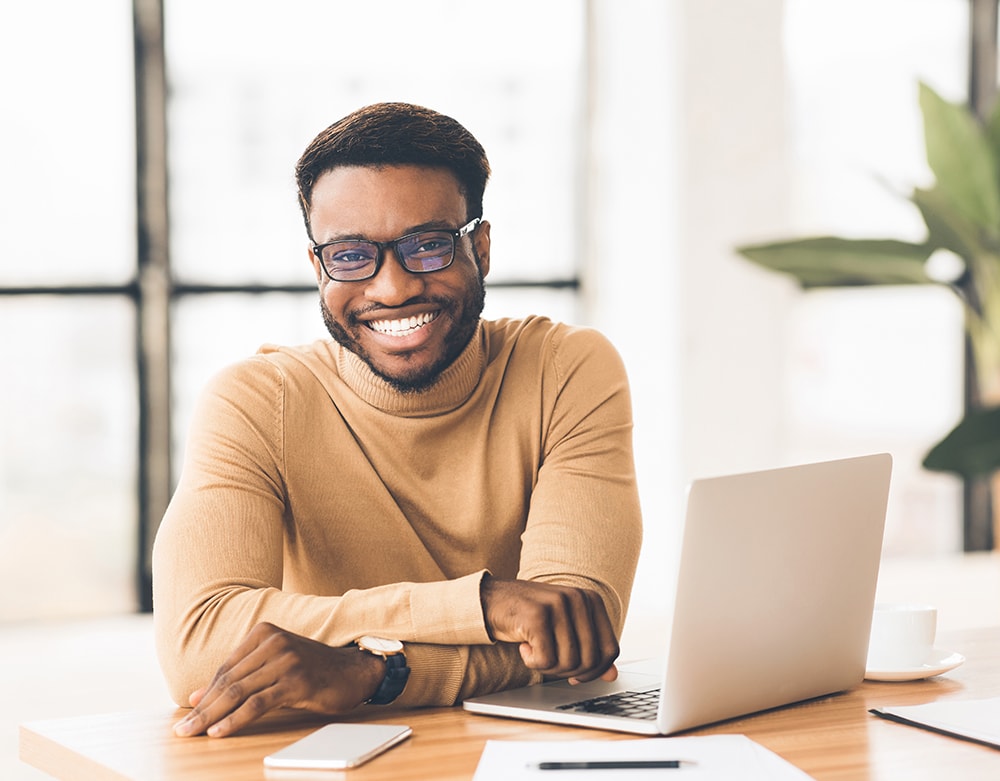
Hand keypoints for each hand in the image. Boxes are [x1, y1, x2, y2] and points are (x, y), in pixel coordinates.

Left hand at [172, 622, 382, 737]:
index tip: (187, 716)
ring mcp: (286, 661)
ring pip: (239, 693)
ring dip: (211, 717)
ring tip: (193, 733)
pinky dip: (235, 720)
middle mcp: (273, 642)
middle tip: (181, 730)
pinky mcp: (296, 682)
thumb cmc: (312, 670)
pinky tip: (220, 732)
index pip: (226, 668)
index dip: (205, 695)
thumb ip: (240, 677)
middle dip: (202, 709)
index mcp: (264, 633)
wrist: (354, 672)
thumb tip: (198, 697)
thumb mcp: (274, 666)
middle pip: (228, 681)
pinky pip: (257, 704)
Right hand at [480, 577, 618, 683]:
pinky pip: (545, 660)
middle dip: (567, 671)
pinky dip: (532, 662)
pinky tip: (523, 647)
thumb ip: (589, 649)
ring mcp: (558, 604)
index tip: (575, 674)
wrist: (492, 600)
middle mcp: (577, 598)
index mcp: (591, 600)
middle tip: (548, 660)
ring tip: (535, 650)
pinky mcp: (537, 616)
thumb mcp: (565, 628)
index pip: (609, 650)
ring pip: (568, 662)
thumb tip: (611, 676)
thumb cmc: (531, 616)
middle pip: (589, 660)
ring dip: (548, 666)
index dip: (594, 671)